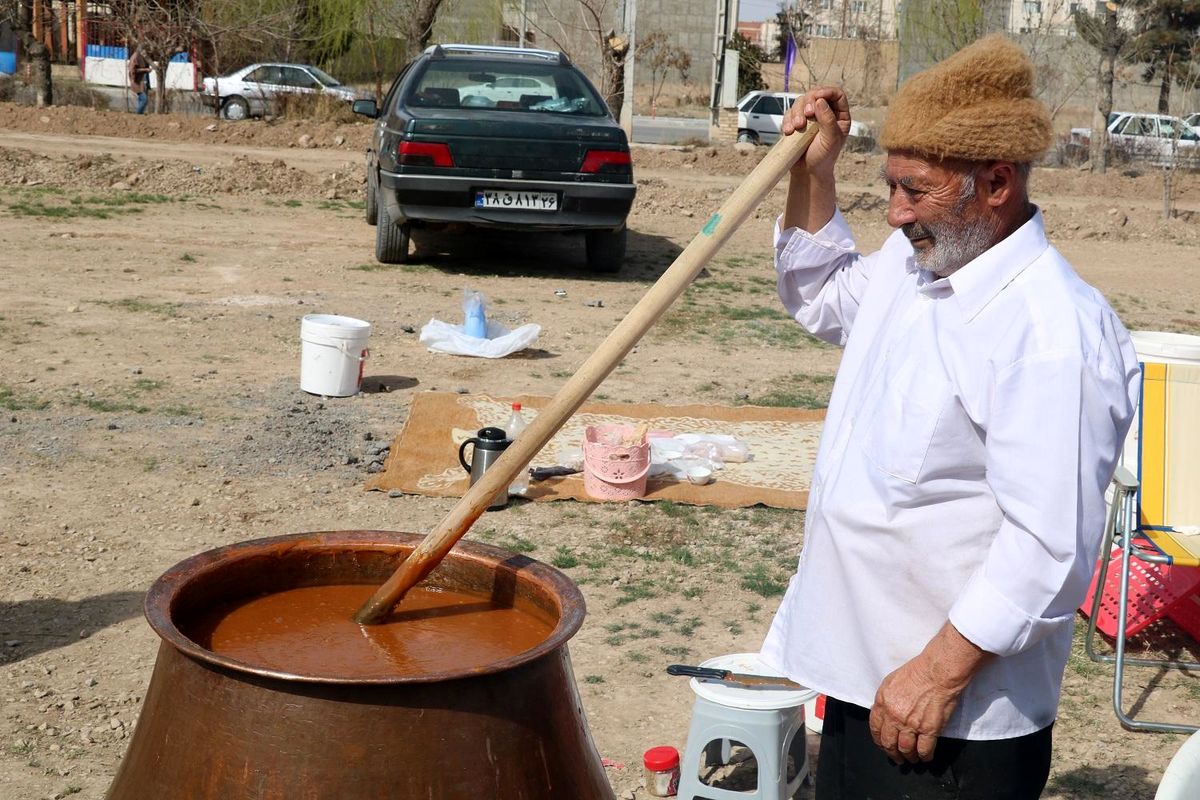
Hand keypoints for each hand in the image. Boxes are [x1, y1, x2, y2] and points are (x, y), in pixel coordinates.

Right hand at [781, 87, 851, 177]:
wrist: (808, 172)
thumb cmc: (823, 158)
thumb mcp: (830, 139)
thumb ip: (828, 119)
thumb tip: (820, 100)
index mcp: (840, 116)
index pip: (837, 95)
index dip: (827, 91)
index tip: (817, 97)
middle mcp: (825, 114)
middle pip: (816, 95)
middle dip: (809, 102)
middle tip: (807, 114)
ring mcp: (810, 118)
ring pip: (801, 102)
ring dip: (797, 112)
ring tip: (797, 127)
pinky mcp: (797, 123)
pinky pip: (790, 114)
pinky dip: (788, 120)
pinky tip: (789, 131)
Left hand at [867, 622, 991, 764]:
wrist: (937, 672)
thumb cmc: (916, 671)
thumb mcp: (891, 682)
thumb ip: (885, 700)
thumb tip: (884, 713)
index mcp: (882, 703)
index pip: (875, 729)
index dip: (879, 741)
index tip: (883, 745)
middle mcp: (894, 716)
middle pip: (888, 743)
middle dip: (892, 753)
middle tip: (897, 757)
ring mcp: (911, 724)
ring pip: (905, 750)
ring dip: (908, 757)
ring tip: (911, 759)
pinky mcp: (929, 729)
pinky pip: (924, 750)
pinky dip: (925, 756)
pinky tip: (926, 757)